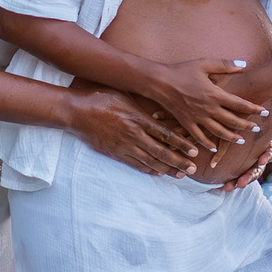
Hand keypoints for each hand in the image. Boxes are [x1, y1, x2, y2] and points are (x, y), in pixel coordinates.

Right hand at [62, 88, 200, 178]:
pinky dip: (149, 170)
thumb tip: (156, 108)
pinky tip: (159, 174)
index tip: (194, 150)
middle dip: (179, 161)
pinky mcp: (115, 153)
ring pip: (150, 161)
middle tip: (193, 169)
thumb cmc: (100, 98)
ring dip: (167, 169)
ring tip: (181, 174)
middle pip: (161, 151)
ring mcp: (124, 146)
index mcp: (138, 118)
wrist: (76, 112)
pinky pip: (135, 164)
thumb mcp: (125, 96)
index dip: (181, 144)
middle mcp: (134, 134)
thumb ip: (141, 106)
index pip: (165, 134)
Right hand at [149, 56, 270, 149]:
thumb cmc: (182, 70)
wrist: (159, 81)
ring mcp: (197, 117)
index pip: (239, 104)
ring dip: (231, 137)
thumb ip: (225, 65)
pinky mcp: (186, 123)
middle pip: (232, 120)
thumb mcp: (205, 64)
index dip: (253, 108)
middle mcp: (208, 108)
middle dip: (246, 125)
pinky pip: (199, 137)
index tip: (264, 112)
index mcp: (214, 94)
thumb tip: (244, 65)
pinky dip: (207, 144)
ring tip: (241, 140)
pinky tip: (213, 149)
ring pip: (218, 131)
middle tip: (257, 128)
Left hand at [219, 110, 271, 191]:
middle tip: (241, 183)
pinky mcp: (238, 166)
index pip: (270, 153)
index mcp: (267, 146)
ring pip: (246, 175)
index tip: (262, 160)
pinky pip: (235, 176)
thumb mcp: (262, 117)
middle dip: (249, 177)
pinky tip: (222, 187)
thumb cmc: (256, 119)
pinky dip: (230, 181)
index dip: (267, 157)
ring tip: (228, 188)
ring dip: (237, 182)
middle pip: (257, 169)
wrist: (244, 122)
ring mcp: (249, 163)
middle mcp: (259, 157)